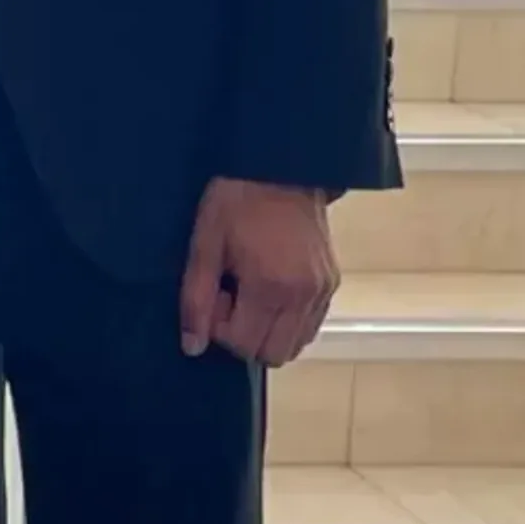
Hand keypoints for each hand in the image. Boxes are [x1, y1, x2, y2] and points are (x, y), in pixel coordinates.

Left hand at [181, 178, 339, 366]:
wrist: (283, 169)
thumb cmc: (237, 201)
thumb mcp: (204, 247)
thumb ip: (196, 300)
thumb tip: (192, 346)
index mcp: (273, 287)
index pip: (245, 346)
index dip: (219, 330)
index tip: (214, 297)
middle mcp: (306, 295)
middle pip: (274, 354)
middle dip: (244, 337)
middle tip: (230, 298)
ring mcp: (323, 291)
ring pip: (295, 344)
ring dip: (266, 332)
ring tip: (248, 293)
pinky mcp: (332, 283)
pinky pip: (309, 325)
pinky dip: (286, 322)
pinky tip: (268, 291)